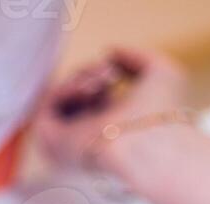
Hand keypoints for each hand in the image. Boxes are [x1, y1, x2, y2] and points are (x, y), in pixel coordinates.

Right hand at [34, 48, 189, 170]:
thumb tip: (110, 53)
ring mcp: (71, 144)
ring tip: (100, 81)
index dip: (101, 74)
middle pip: (75, 95)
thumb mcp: (161, 73)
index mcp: (114, 130)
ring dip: (78, 80)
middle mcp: (92, 140)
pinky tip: (87, 89)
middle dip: (89, 74)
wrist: (146, 144)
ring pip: (62, 100)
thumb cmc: (160, 115)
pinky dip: (65, 90)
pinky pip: (48, 106)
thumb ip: (137, 57)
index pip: (96, 96)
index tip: (114, 69)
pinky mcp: (53, 144)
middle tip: (108, 74)